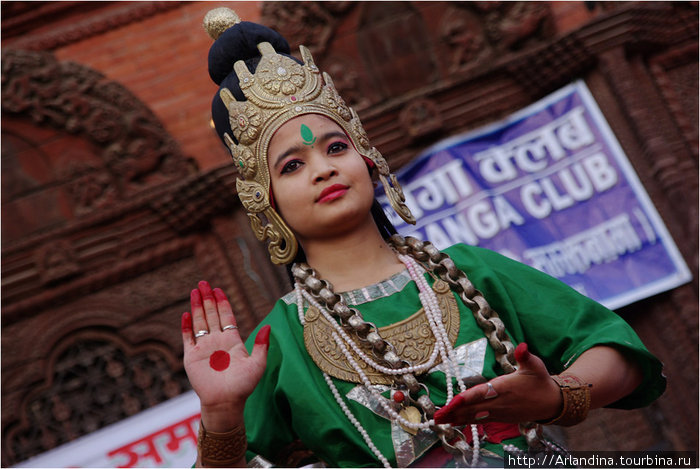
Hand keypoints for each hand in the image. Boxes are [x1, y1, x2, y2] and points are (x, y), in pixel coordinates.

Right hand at [182, 280, 268, 429]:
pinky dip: (186, 326)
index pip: (226, 316)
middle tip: (203, 283)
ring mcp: (204, 348)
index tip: (219, 289)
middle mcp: (217, 341)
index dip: (222, 302)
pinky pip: (188, 338)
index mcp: (232, 341)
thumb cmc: (243, 386)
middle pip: (211, 315)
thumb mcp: (257, 364)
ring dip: (197, 306)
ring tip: (194, 291)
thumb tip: (268, 326)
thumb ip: (261, 345)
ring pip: (199, 322)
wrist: (225, 403)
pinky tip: (186, 313)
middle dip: (208, 298)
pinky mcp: (191, 357)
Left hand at [433, 343, 561, 424]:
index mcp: (506, 387)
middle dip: (455, 411)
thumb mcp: (535, 365)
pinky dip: (466, 422)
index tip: (453, 401)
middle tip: (436, 416)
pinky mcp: (500, 418)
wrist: (552, 402)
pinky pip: (480, 421)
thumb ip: (526, 356)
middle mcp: (500, 402)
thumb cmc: (540, 380)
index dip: (468, 398)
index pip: (483, 393)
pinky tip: (453, 423)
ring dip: (457, 418)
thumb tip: (523, 346)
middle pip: (474, 408)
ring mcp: (500, 412)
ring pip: (475, 416)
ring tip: (439, 421)